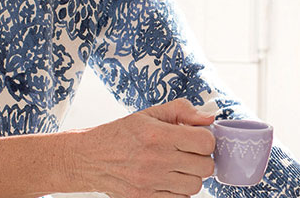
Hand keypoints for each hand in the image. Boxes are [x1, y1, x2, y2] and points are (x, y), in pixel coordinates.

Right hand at [72, 99, 217, 197]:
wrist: (90, 158)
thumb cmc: (122, 134)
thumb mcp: (149, 114)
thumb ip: (182, 111)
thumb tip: (209, 119)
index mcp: (158, 135)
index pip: (205, 143)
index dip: (206, 141)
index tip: (197, 140)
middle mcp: (156, 159)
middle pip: (205, 167)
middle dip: (201, 159)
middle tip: (189, 155)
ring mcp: (150, 182)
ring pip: (195, 186)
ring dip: (191, 177)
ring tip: (177, 168)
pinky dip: (179, 192)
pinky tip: (168, 181)